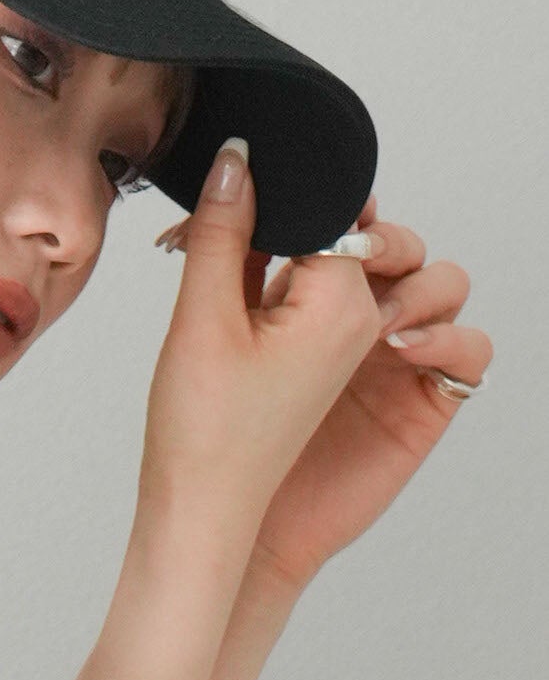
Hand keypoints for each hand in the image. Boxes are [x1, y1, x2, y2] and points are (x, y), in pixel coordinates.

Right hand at [137, 139, 391, 554]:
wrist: (203, 510)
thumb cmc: (205, 434)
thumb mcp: (203, 317)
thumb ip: (223, 231)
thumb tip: (236, 161)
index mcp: (345, 304)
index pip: (321, 206)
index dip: (259, 197)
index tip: (209, 216)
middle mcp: (359, 318)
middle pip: (322, 225)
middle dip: (260, 219)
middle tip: (196, 244)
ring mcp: (342, 338)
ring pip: (308, 256)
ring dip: (255, 253)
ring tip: (203, 291)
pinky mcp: (318, 354)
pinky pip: (299, 292)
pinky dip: (258, 286)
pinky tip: (216, 312)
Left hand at [238, 198, 490, 593]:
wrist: (223, 522)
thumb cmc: (208, 437)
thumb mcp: (207, 324)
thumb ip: (227, 240)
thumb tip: (232, 157)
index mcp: (305, 293)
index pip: (343, 221)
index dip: (338, 205)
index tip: (318, 208)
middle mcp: (355, 319)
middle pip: (401, 244)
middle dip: (384, 239)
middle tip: (352, 256)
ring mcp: (393, 360)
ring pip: (444, 285)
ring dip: (419, 284)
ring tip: (374, 317)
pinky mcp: (419, 402)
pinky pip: (472, 353)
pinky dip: (449, 340)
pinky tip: (401, 347)